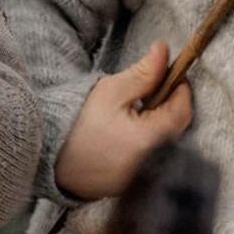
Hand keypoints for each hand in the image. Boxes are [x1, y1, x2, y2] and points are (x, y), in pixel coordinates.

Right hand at [55, 39, 192, 200]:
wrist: (51, 154)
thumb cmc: (79, 122)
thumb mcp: (112, 90)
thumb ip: (144, 72)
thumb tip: (163, 50)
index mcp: (148, 140)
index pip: (182, 110)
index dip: (181, 88)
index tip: (174, 74)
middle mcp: (151, 164)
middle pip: (176, 126)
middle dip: (169, 103)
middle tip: (152, 88)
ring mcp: (144, 176)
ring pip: (166, 141)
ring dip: (159, 121)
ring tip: (137, 109)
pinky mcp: (135, 182)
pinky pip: (153, 156)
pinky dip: (148, 139)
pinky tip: (129, 129)